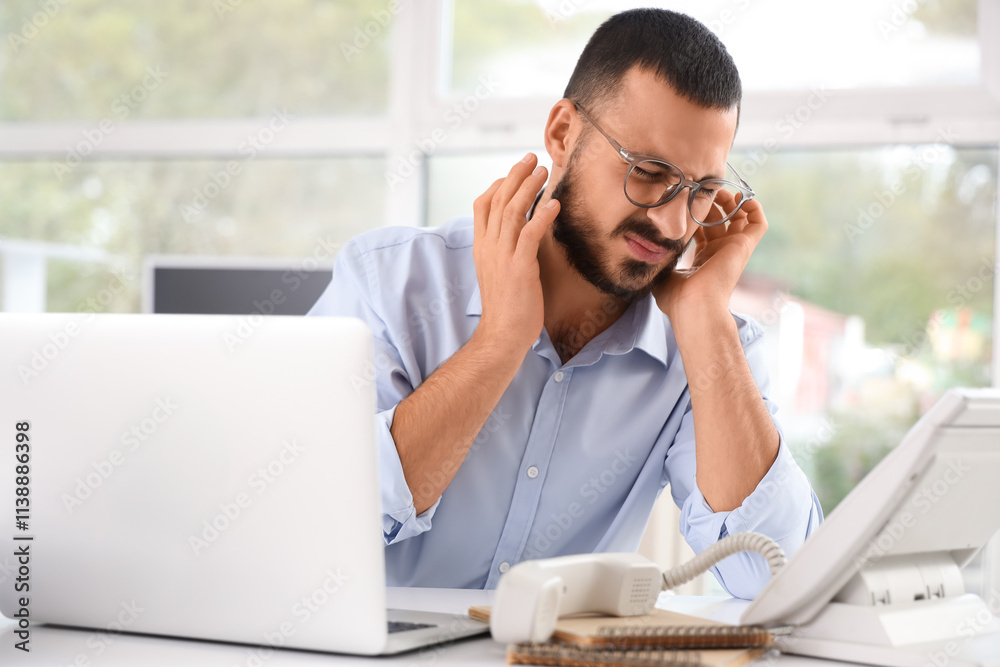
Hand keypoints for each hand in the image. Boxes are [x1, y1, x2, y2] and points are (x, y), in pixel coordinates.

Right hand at [472, 153, 559, 353]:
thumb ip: (505, 250)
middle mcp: (488, 247)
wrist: (502, 334)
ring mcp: (502, 256)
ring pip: (512, 211)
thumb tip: (521, 234)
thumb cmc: (507, 307)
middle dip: (515, 175)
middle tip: (531, 157)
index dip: (498, 184)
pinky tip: (554, 204)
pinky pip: (529, 234)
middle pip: (498, 200)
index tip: (515, 173)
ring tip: (543, 171)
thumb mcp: (499, 272)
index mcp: (481, 247)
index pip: (483, 205)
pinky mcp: (519, 268)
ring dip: (529, 187)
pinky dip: (542, 216)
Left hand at [654, 191, 767, 321]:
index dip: (696, 213)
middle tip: (701, 190)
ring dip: (731, 201)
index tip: (684, 200)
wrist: (693, 306)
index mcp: (702, 259)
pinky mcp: (743, 247)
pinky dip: (754, 209)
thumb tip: (647, 251)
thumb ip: (659, 261)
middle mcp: (719, 253)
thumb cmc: (676, 299)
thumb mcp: (662, 276)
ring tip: (719, 191)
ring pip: (739, 218)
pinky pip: (758, 224)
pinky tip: (742, 199)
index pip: (703, 230)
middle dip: (711, 202)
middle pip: (720, 219)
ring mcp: (732, 249)